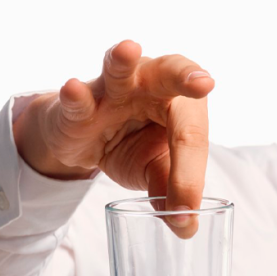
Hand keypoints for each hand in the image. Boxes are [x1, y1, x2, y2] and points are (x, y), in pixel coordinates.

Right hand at [13, 40, 214, 236]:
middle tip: (203, 84)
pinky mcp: (77, 104)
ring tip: (129, 49)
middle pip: (171, 72)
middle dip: (186, 76)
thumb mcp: (154, 169)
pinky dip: (75, 95)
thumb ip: (171, 191)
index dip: (189, 177)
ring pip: (119, 69)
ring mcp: (111, 88)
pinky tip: (73, 89)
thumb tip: (188, 226)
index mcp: (180, 101)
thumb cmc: (131, 144)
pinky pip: (77, 97)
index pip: (190, 137)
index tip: (184, 214)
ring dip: (122, 60)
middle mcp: (150, 82)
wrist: (82, 141)